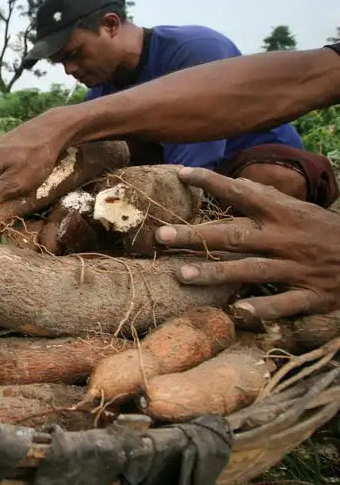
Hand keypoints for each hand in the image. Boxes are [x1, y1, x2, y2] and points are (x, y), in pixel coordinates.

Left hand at [155, 166, 339, 319]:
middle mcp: (286, 239)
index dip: (211, 182)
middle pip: (235, 234)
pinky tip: (237, 311)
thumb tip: (235, 182)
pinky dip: (262, 307)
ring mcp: (298, 268)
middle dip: (197, 236)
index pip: (242, 192)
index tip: (180, 173)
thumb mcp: (300, 209)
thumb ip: (267, 198)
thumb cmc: (325, 233)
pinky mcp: (311, 296)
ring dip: (217, 272)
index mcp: (283, 214)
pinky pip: (284, 303)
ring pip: (252, 269)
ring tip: (182, 274)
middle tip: (161, 236)